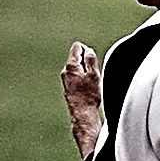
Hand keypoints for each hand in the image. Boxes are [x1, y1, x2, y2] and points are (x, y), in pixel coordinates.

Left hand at [61, 41, 102, 157]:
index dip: (88, 50)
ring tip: (91, 83)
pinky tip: (87, 89)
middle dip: (86, 62)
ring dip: (85, 72)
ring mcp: (65, 80)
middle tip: (94, 74)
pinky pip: (75, 77)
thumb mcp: (94, 74)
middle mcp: (65, 72)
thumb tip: (88, 51)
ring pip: (77, 68)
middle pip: (76, 57)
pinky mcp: (68, 87)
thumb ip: (90, 60)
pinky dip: (82, 79)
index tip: (93, 60)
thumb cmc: (88, 96)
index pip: (77, 47)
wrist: (82, 113)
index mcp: (71, 66)